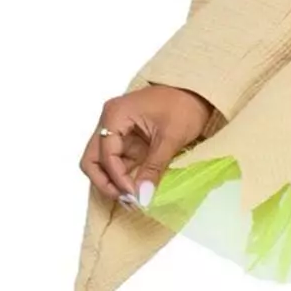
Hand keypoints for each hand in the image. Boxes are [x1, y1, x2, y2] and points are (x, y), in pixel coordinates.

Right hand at [80, 84, 214, 205]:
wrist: (198, 92)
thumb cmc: (185, 106)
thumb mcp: (170, 138)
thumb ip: (154, 167)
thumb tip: (143, 196)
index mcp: (115, 115)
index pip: (106, 154)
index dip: (117, 178)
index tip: (134, 195)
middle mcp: (109, 121)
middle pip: (93, 159)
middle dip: (105, 182)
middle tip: (125, 199)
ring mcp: (117, 130)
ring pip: (102, 162)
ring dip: (114, 181)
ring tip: (132, 198)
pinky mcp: (127, 139)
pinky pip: (117, 161)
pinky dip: (124, 175)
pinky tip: (137, 188)